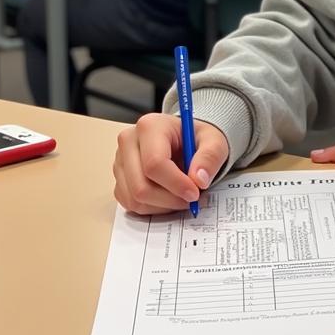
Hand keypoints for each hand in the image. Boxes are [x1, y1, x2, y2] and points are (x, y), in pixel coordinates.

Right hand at [112, 113, 228, 214]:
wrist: (185, 139)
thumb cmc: (196, 138)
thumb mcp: (214, 140)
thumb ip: (210, 156)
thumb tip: (199, 179)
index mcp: (150, 126)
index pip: (154, 163)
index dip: (176, 184)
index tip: (195, 193)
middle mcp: (129, 142)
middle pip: (141, 186)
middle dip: (170, 199)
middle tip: (192, 199)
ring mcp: (121, 162)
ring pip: (135, 199)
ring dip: (163, 206)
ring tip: (182, 196)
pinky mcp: (120, 179)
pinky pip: (131, 204)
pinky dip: (153, 208)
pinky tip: (169, 197)